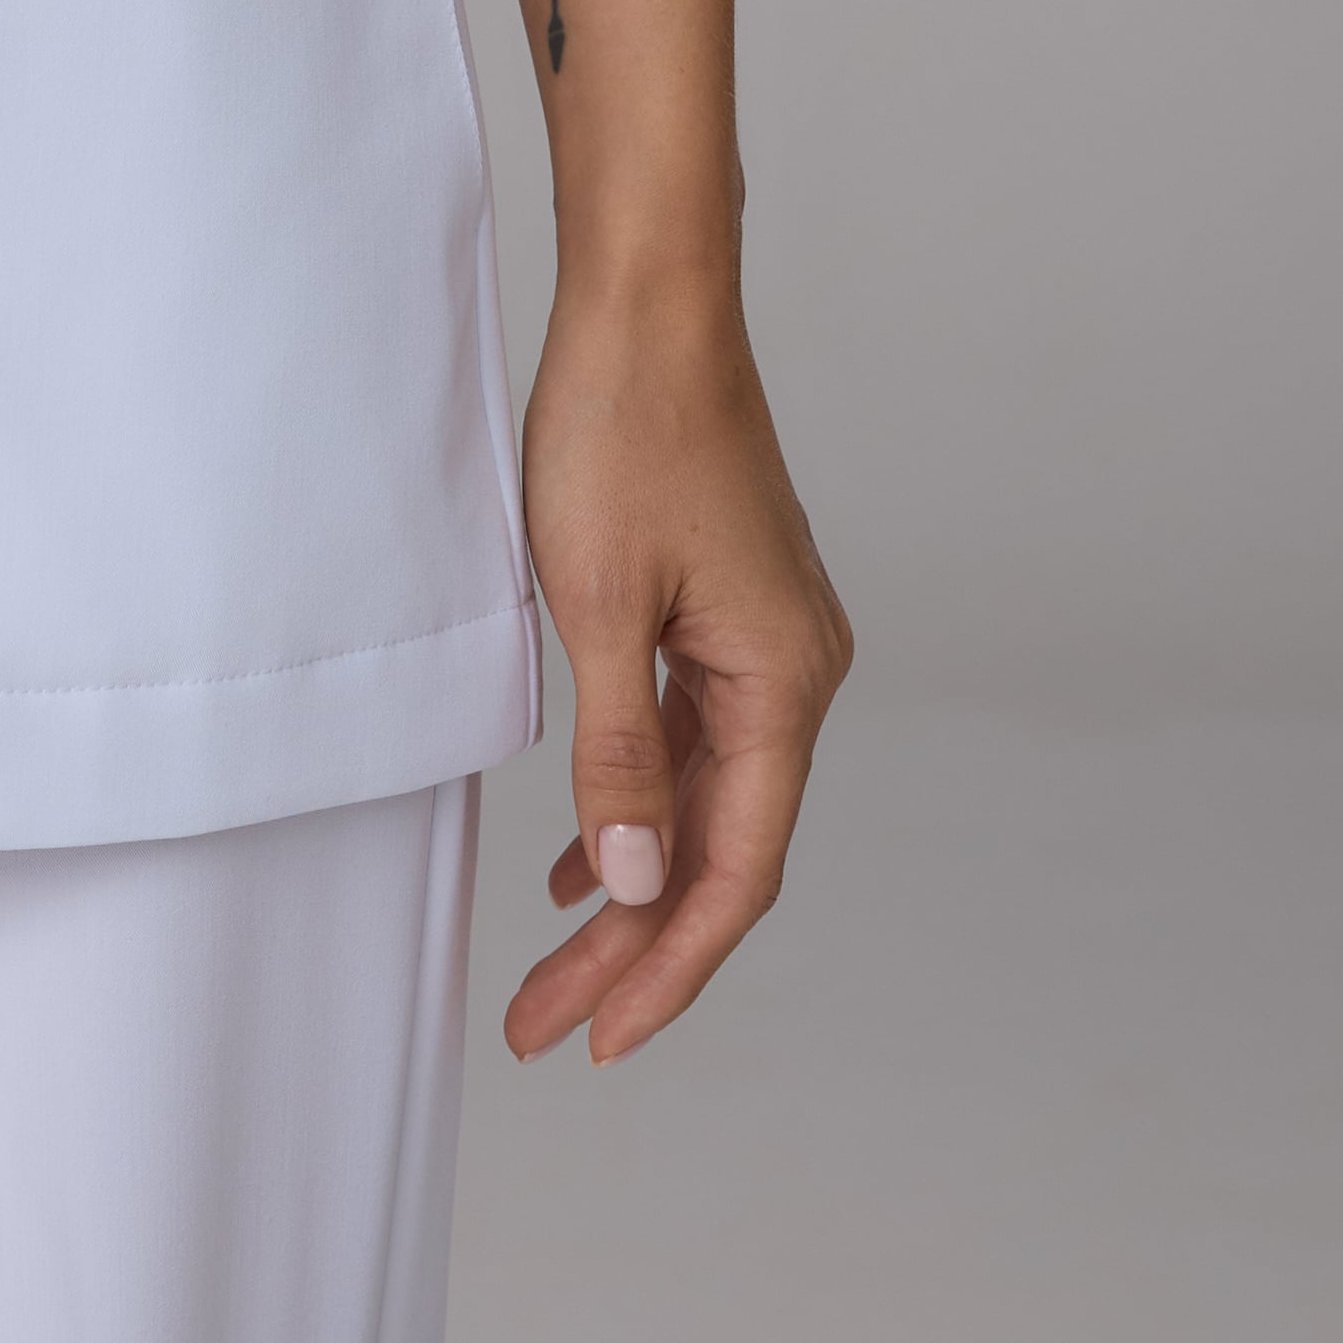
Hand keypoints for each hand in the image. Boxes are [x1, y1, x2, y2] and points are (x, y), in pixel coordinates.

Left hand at [505, 263, 851, 1066]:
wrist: (647, 302)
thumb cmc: (621, 431)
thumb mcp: (598, 606)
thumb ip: (619, 755)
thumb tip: (637, 884)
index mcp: (784, 684)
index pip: (735, 872)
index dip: (667, 968)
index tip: (596, 1040)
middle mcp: (797, 674)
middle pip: (722, 851)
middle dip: (636, 949)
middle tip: (545, 1027)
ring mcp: (767, 643)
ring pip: (706, 802)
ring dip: (635, 885)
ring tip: (555, 968)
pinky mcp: (731, 613)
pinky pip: (695, 743)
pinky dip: (642, 804)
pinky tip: (589, 856)